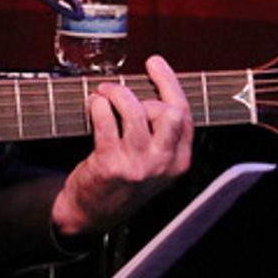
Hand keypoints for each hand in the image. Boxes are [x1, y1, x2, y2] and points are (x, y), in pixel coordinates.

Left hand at [51, 55, 192, 236]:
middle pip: (169, 112)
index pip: (184, 114)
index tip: (155, 63)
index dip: (169, 83)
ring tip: (103, 93)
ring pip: (135, 111)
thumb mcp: (153, 162)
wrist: (93, 214)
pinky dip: (98, 104)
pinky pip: (105, 120)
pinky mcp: (110, 164)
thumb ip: (158, 132)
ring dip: (116, 93)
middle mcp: (162, 164)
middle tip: (124, 90)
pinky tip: (93, 105)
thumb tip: (151, 88)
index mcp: (178, 161)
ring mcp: (137, 165)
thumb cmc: (121, 180)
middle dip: (146, 93)